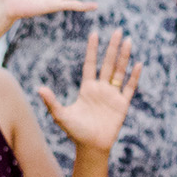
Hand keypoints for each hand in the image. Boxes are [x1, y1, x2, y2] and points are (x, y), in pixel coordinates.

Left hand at [38, 31, 139, 150]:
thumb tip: (39, 88)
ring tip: (128, 41)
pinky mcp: (122, 104)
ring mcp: (113, 95)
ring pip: (120, 71)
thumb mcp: (61, 115)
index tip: (94, 33)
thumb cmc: (75, 131)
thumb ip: (52, 101)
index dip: (92, 49)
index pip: (90, 64)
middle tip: (118, 30)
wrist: (91, 146)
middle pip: (108, 63)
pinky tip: (137, 64)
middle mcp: (101, 88)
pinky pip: (129, 87)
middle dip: (112, 47)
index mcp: (87, 88)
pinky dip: (134, 76)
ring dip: (124, 57)